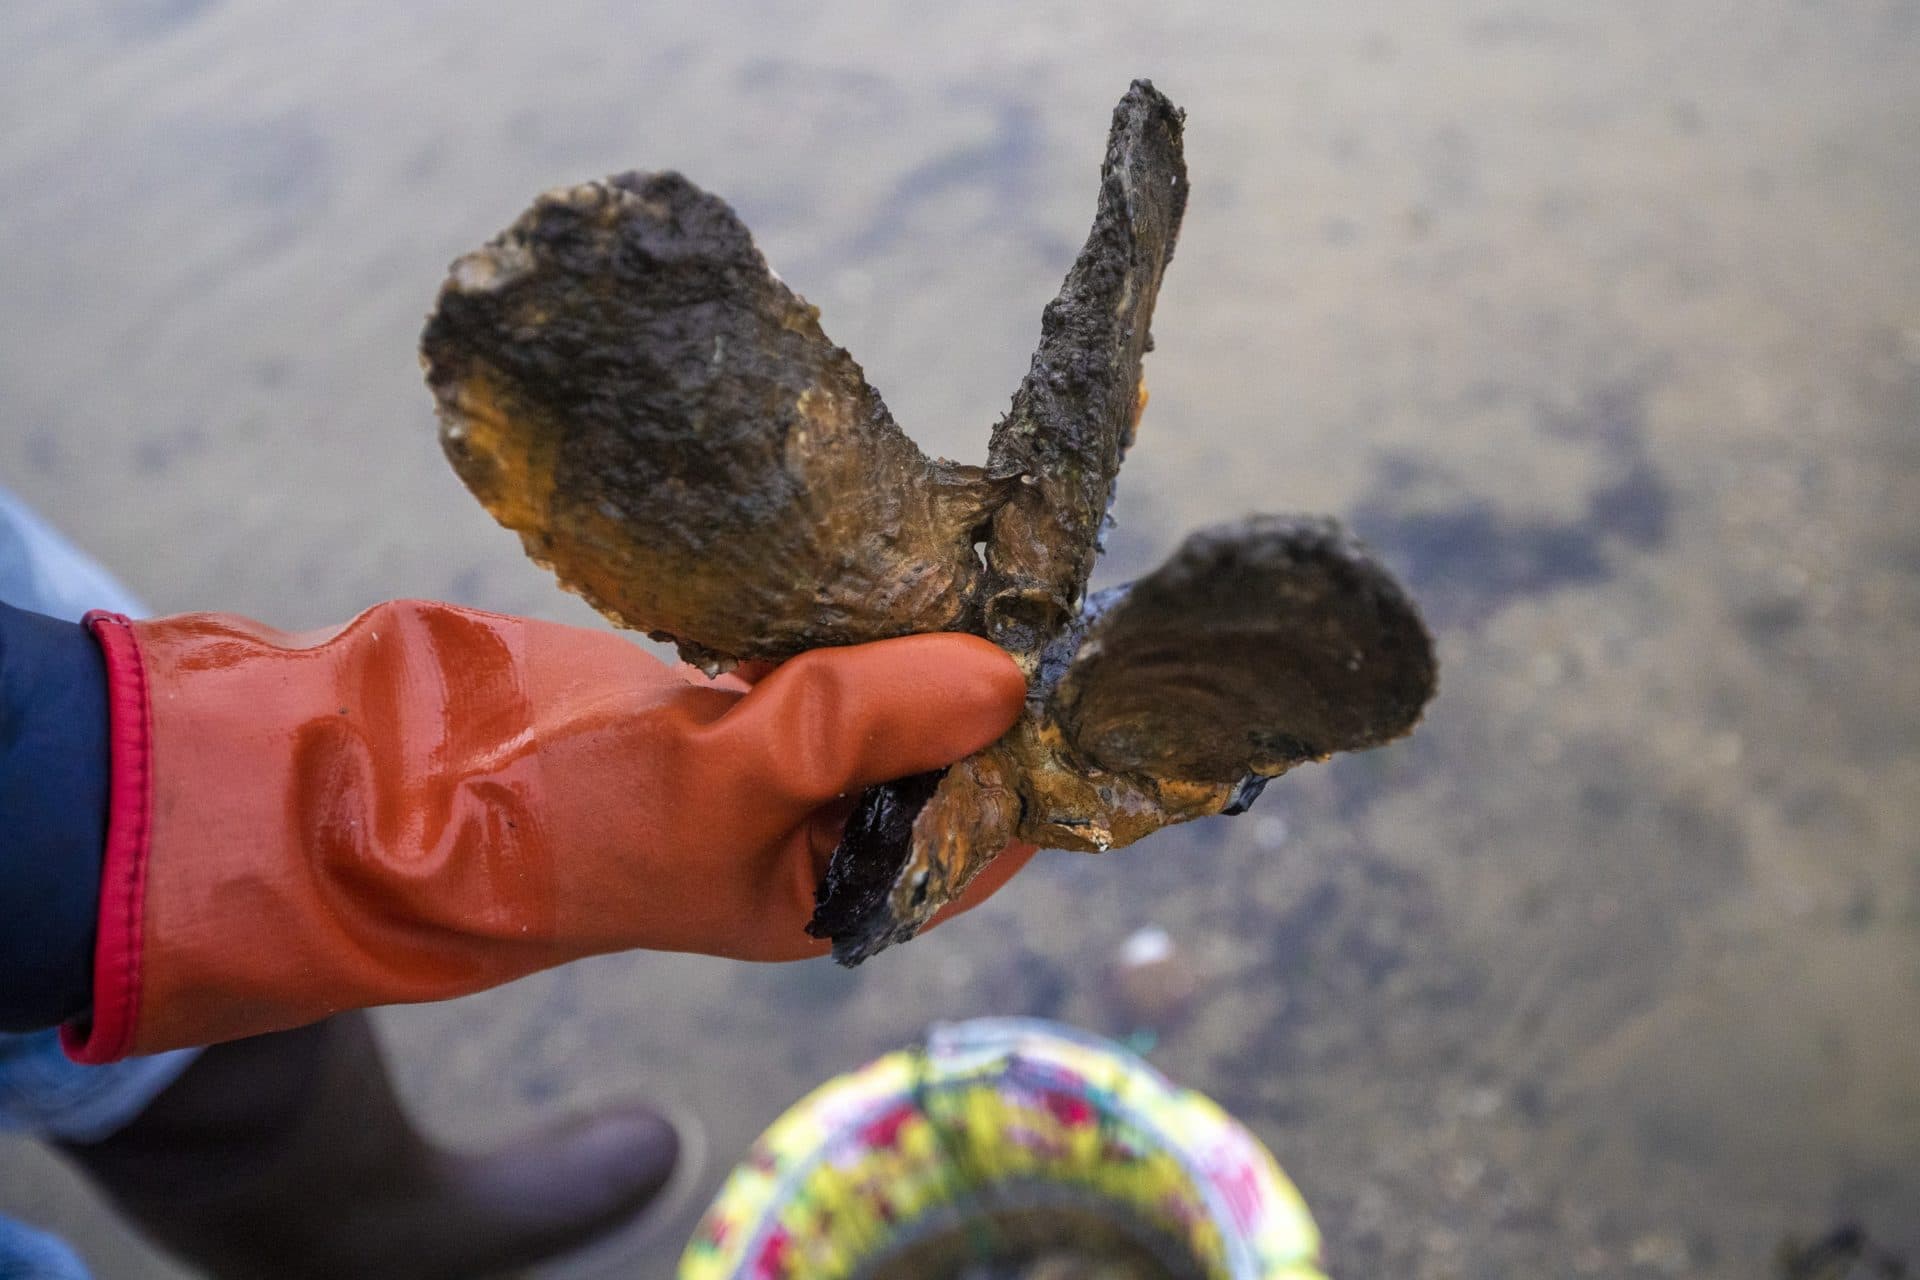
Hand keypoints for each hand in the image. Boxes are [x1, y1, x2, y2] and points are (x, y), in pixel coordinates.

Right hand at [68, 602, 1026, 1060]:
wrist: (402, 774)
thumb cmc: (556, 819)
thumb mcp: (724, 781)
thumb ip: (862, 724)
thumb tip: (1008, 676)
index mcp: (839, 889)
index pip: (987, 824)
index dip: (1035, 745)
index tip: (1078, 649)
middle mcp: (822, 829)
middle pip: (945, 742)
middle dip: (978, 667)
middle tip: (1023, 566)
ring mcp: (776, 753)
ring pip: (887, 682)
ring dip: (917, 622)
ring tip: (972, 542)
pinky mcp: (729, 687)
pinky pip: (822, 640)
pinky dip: (849, 599)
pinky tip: (883, 542)